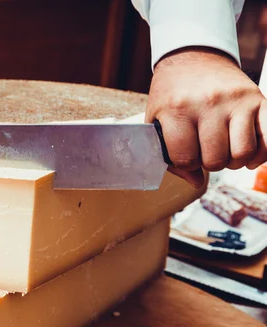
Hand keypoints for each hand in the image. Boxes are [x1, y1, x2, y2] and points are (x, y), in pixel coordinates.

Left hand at [146, 47, 266, 187]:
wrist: (193, 57)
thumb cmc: (172, 94)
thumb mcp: (158, 119)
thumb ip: (170, 153)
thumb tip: (196, 182)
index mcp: (177, 110)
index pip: (186, 158)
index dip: (186, 164)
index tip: (186, 154)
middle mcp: (208, 104)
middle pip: (216, 159)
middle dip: (210, 163)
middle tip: (206, 152)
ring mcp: (237, 101)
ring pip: (243, 153)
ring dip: (234, 161)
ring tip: (225, 151)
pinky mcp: (259, 98)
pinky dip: (261, 154)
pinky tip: (249, 153)